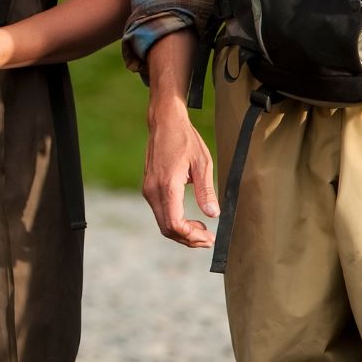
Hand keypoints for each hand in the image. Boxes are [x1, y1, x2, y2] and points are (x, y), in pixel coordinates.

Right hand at [141, 100, 217, 248]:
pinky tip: (190, 219)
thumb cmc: (184, 139)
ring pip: (162, 222)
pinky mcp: (149, 187)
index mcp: (167, 186)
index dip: (192, 236)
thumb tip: (213, 215)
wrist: (164, 122)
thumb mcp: (202, 163)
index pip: (175, 224)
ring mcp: (148, 189)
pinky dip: (175, 222)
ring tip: (202, 231)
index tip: (208, 238)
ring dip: (182, 232)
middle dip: (188, 238)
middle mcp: (153, 191)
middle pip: (167, 228)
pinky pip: (160, 212)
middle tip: (208, 240)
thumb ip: (206, 191)